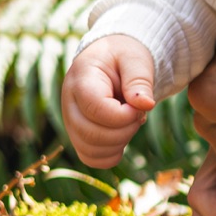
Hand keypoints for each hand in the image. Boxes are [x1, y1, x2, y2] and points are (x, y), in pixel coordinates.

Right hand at [61, 35, 156, 168]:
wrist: (111, 59)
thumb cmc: (124, 57)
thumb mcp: (135, 59)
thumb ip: (139, 80)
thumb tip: (146, 104)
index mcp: (81, 79)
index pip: (96, 109)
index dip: (124, 115)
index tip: (140, 105)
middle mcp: (69, 103)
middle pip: (91, 135)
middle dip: (125, 130)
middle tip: (138, 114)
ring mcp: (71, 122)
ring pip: (90, 150)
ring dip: (120, 143)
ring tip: (130, 122)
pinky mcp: (78, 135)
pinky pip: (90, 158)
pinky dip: (111, 155)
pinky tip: (123, 135)